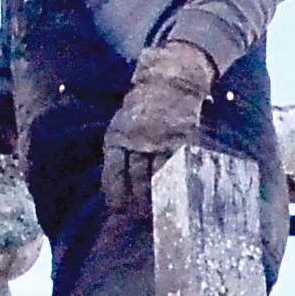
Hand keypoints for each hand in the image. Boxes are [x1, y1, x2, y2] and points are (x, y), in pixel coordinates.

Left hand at [100, 39, 219, 208]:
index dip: (116, 194)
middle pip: (135, 178)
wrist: (170, 79)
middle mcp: (136, 139)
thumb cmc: (143, 106)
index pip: (113, 172)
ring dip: (155, 197)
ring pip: (155, 176)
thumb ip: (119, 148)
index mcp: (117, 135)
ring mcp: (160, 140)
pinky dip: (173, 183)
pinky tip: (172, 194)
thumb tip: (116, 182)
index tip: (118, 208)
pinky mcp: (180, 139)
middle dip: (136, 201)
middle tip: (139, 216)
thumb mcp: (121, 122)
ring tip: (156, 212)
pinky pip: (175, 166)